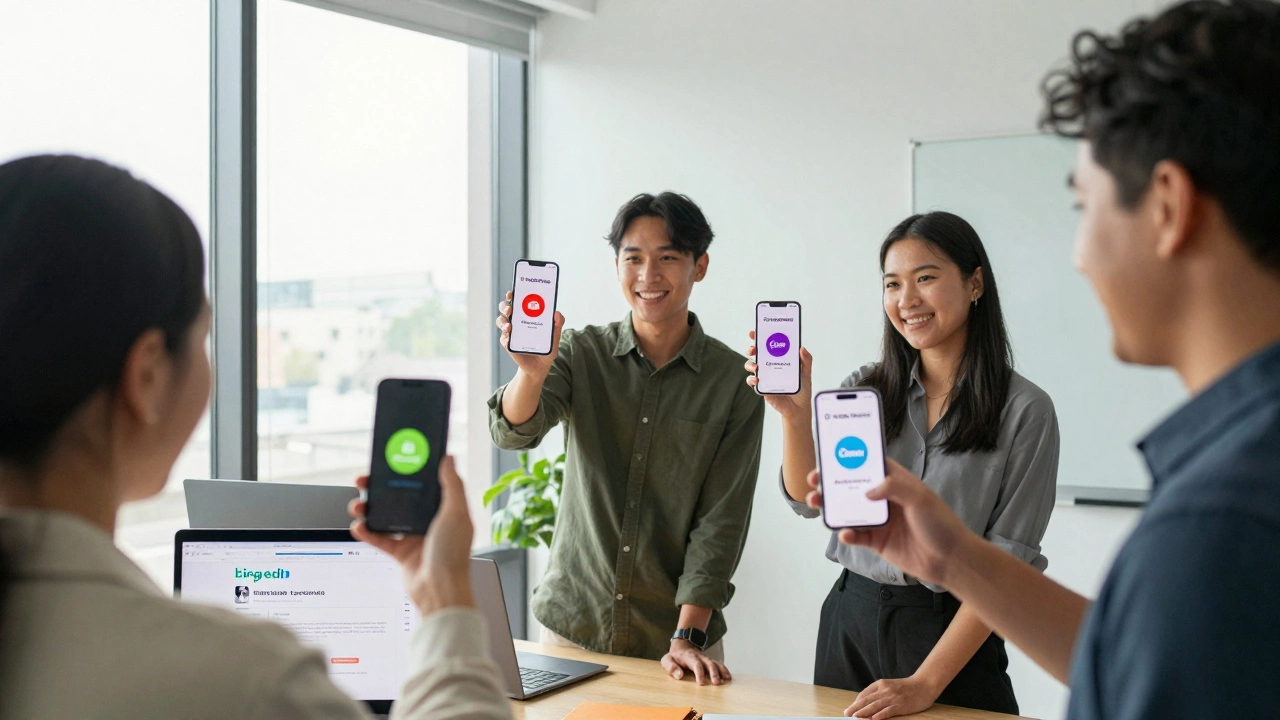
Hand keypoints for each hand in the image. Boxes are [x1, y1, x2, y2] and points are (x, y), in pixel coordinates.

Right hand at [349, 456, 475, 615]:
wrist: (440, 590)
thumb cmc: (453, 554)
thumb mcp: (456, 513)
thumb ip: (452, 484)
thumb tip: (448, 458)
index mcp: (444, 508)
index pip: (423, 483)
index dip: (407, 471)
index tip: (391, 461)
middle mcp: (429, 520)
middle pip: (400, 497)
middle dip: (380, 488)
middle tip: (364, 481)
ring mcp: (414, 536)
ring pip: (387, 516)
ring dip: (370, 509)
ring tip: (358, 505)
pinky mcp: (401, 553)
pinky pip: (380, 539)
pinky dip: (367, 532)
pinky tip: (358, 525)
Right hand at [496, 290, 564, 377]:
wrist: (541, 367)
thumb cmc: (547, 348)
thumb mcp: (555, 336)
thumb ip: (558, 324)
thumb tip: (557, 313)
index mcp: (526, 315)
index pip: (517, 300)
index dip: (512, 295)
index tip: (512, 292)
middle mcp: (516, 321)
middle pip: (505, 308)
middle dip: (505, 306)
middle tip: (511, 309)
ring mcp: (510, 332)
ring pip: (501, 320)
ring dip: (503, 320)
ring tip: (510, 325)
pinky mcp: (508, 344)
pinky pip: (503, 337)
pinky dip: (505, 335)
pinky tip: (509, 336)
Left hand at [661, 639, 731, 685]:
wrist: (683, 645)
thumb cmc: (674, 656)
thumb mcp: (667, 660)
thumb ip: (671, 667)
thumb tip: (679, 676)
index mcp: (688, 656)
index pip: (695, 663)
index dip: (699, 673)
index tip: (701, 683)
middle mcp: (700, 657)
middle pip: (708, 663)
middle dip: (713, 673)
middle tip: (716, 683)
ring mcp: (706, 658)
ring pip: (715, 663)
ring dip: (721, 671)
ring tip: (726, 680)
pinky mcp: (709, 661)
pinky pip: (719, 664)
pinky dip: (724, 670)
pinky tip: (729, 678)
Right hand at [744, 329, 813, 420]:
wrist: (799, 409)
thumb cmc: (802, 390)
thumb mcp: (806, 373)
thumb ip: (806, 360)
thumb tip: (802, 348)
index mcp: (779, 360)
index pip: (768, 346)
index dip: (760, 338)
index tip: (755, 332)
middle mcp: (770, 366)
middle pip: (756, 354)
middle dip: (752, 348)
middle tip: (753, 348)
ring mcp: (765, 377)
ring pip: (751, 366)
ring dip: (750, 364)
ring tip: (756, 367)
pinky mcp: (762, 388)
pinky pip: (753, 383)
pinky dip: (752, 380)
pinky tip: (757, 380)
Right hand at [804, 459, 975, 585]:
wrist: (950, 560)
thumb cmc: (941, 524)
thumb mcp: (919, 498)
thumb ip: (893, 487)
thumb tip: (867, 491)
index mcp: (896, 482)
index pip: (869, 465)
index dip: (850, 458)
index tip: (830, 454)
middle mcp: (884, 499)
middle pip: (851, 487)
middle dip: (831, 483)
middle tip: (814, 479)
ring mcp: (879, 521)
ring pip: (848, 510)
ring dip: (831, 506)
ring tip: (816, 503)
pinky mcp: (877, 542)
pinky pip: (856, 535)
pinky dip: (847, 534)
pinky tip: (846, 533)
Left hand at [845, 676, 939, 718]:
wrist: (924, 685)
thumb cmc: (907, 687)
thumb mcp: (890, 685)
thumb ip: (879, 692)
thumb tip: (866, 702)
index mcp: (881, 684)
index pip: (864, 694)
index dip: (855, 702)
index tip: (849, 709)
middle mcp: (885, 690)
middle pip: (867, 700)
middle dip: (855, 708)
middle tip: (847, 714)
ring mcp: (892, 697)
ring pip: (875, 706)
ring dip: (864, 712)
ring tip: (856, 717)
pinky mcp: (900, 705)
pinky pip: (888, 711)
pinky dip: (880, 715)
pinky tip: (874, 719)